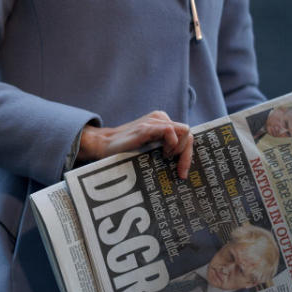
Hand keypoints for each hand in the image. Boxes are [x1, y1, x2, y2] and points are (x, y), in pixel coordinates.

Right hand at [77, 111, 193, 178]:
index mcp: (163, 123)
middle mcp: (161, 119)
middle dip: (186, 155)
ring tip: (165, 158)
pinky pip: (170, 130)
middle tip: (179, 171)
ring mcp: (154, 121)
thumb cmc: (126, 150)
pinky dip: (172, 143)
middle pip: (188, 134)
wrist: (104, 146)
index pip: (186, 135)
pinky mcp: (146, 127)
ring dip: (179, 149)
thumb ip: (164, 148)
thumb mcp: (150, 147)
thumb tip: (183, 163)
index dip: (187, 154)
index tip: (182, 172)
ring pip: (184, 131)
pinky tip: (162, 153)